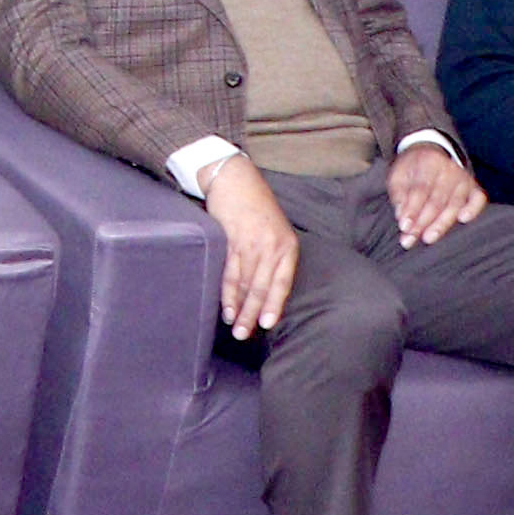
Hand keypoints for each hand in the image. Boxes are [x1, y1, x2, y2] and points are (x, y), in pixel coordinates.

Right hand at [198, 158, 301, 336]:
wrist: (236, 179)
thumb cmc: (256, 208)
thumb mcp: (275, 232)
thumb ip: (275, 257)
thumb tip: (269, 289)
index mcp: (287, 246)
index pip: (282, 283)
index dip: (273, 305)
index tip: (266, 324)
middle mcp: (272, 246)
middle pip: (262, 287)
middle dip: (253, 313)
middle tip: (245, 335)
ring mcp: (251, 243)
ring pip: (246, 283)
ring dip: (239, 308)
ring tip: (234, 327)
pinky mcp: (231, 239)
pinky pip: (229, 271)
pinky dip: (227, 291)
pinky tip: (226, 306)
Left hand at [389, 134, 484, 247]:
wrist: (432, 151)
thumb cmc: (413, 169)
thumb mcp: (399, 175)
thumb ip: (399, 195)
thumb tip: (402, 217)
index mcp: (427, 162)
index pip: (420, 189)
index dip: (412, 209)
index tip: (404, 227)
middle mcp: (448, 169)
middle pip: (437, 200)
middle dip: (423, 221)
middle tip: (411, 238)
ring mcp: (464, 178)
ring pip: (454, 203)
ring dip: (441, 223)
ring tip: (428, 238)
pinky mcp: (474, 187)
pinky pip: (478, 199)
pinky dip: (473, 209)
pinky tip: (463, 220)